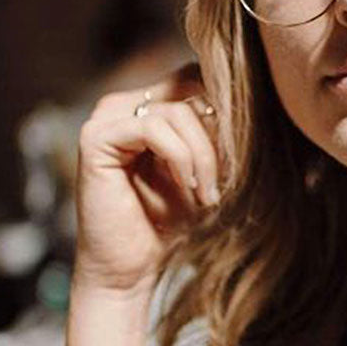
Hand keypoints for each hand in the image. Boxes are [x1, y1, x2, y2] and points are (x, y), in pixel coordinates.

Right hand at [72, 62, 225, 297]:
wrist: (131, 267)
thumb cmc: (169, 222)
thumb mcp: (206, 169)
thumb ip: (220, 134)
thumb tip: (251, 105)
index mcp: (149, 105)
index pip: (197, 78)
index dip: (226, 112)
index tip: (239, 158)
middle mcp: (125, 104)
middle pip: (191, 88)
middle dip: (218, 134)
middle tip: (223, 180)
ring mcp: (106, 118)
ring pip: (176, 110)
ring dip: (203, 154)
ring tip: (208, 193)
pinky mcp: (95, 137)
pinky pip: (152, 127)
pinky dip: (181, 157)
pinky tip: (189, 186)